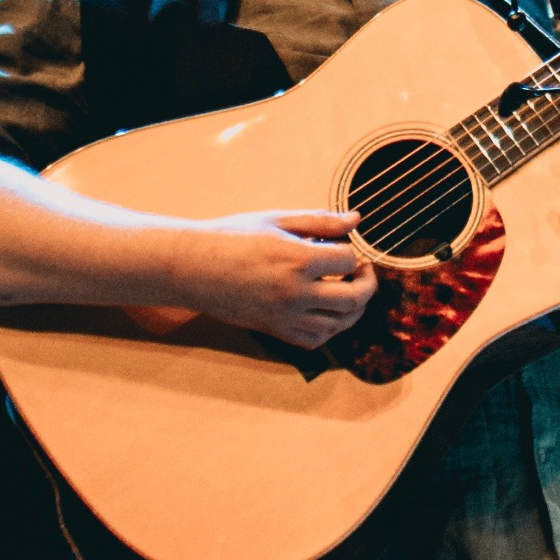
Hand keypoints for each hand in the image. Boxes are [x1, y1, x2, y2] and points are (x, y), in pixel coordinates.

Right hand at [175, 209, 377, 349]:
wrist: (192, 267)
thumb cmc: (232, 236)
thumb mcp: (276, 220)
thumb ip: (320, 221)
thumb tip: (356, 220)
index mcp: (297, 260)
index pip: (348, 259)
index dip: (351, 250)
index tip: (342, 244)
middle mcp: (295, 293)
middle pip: (354, 298)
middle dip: (367, 283)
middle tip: (361, 271)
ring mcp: (285, 316)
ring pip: (340, 323)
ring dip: (353, 308)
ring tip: (348, 290)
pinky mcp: (274, 330)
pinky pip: (315, 339)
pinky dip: (329, 328)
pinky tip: (326, 311)